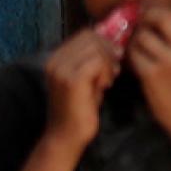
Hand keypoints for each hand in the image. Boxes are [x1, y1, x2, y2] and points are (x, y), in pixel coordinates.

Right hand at [43, 28, 121, 151]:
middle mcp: (54, 61)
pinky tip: (105, 85)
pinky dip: (106, 71)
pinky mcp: (71, 80)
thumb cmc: (81, 108)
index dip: (105, 41)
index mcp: (56, 58)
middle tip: (115, 69)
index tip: (115, 57)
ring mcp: (60, 69)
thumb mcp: (88, 78)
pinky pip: (97, 62)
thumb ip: (95, 58)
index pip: (86, 33)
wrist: (68, 136)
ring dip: (108, 62)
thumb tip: (114, 37)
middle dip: (109, 50)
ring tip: (108, 80)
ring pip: (96, 48)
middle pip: (91, 37)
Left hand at [127, 6, 170, 139]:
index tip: (143, 20)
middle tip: (136, 32)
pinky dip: (131, 58)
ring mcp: (170, 60)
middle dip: (141, 24)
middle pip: (154, 19)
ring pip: (141, 37)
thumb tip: (148, 9)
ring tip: (138, 53)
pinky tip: (135, 64)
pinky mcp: (153, 74)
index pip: (168, 13)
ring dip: (134, 43)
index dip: (151, 14)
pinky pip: (134, 55)